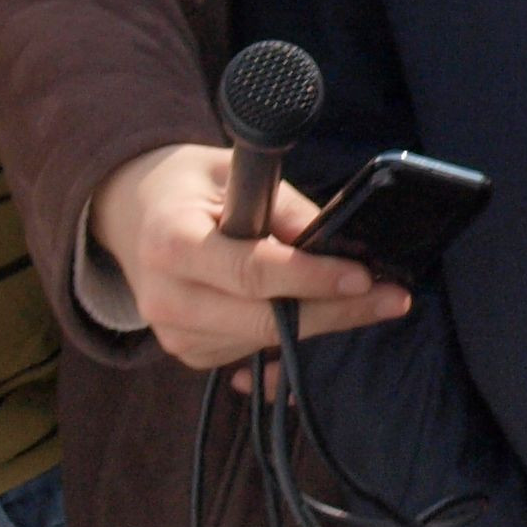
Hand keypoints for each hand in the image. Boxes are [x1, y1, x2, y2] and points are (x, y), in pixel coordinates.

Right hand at [84, 151, 412, 375]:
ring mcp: (175, 336)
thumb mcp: (230, 172)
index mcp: (172, 243)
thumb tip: (338, 243)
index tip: (362, 275)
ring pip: (266, 341)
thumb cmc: (188, 187)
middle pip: (265, 320)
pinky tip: (325, 313)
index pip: (251, 271)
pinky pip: (254, 353)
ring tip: (370, 297)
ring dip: (323, 322)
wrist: (133, 217)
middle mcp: (166, 299)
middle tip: (394, 297)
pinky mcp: (190, 354)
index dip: (311, 278)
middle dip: (336, 310)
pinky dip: (294, 337)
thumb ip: (282, 209)